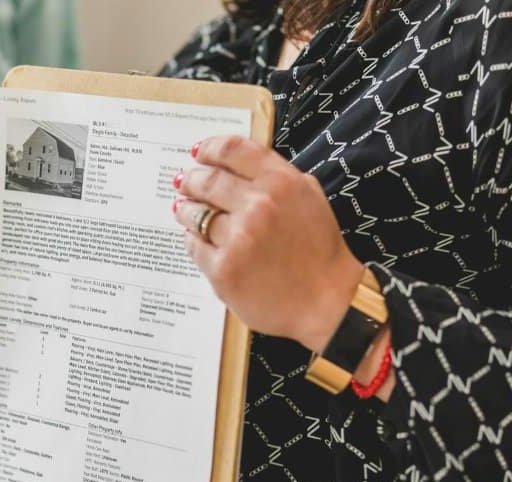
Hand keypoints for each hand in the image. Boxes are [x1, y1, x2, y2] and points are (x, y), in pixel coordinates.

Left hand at [174, 136, 364, 352]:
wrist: (327, 301)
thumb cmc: (319, 251)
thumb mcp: (308, 198)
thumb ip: (275, 177)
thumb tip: (234, 165)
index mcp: (281, 182)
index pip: (231, 150)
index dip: (208, 149)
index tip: (198, 153)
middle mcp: (259, 205)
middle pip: (207, 180)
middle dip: (191, 180)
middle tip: (184, 182)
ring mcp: (239, 238)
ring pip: (195, 214)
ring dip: (186, 210)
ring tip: (184, 210)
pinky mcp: (224, 270)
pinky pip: (195, 246)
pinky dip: (194, 241)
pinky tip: (198, 239)